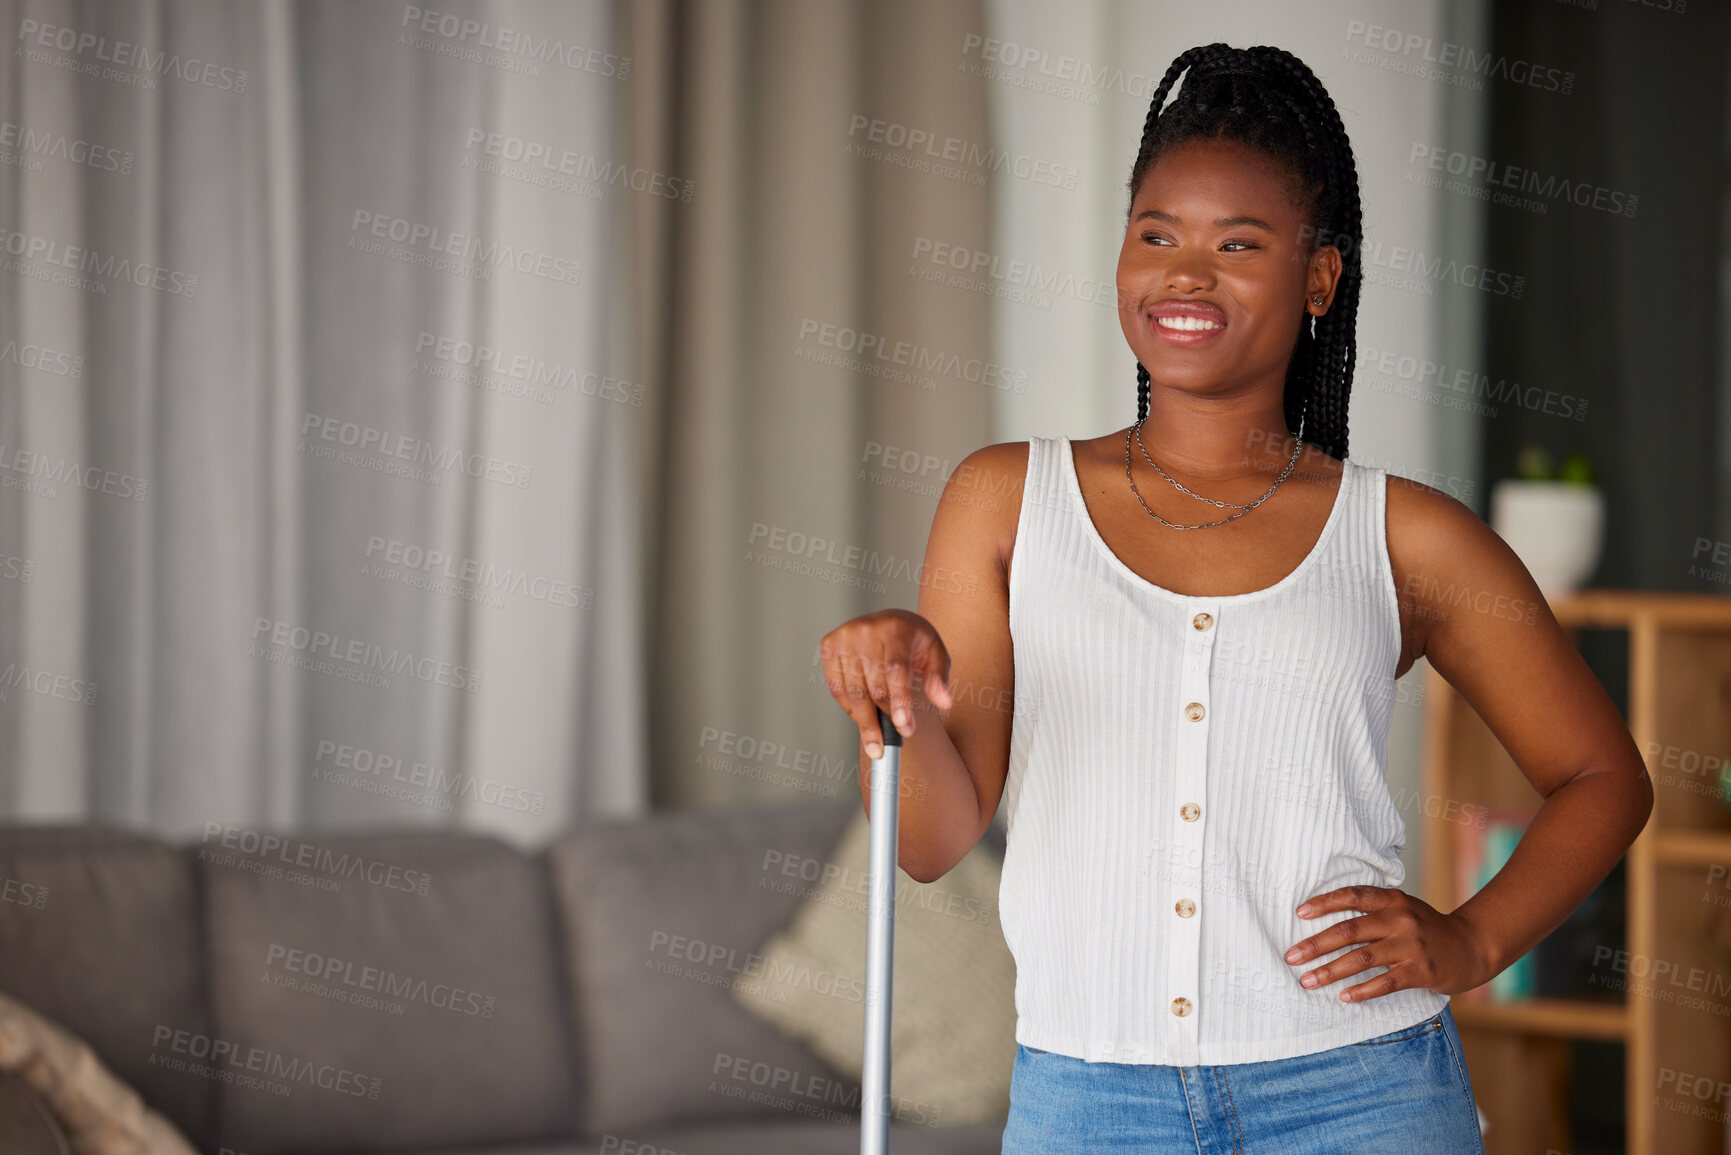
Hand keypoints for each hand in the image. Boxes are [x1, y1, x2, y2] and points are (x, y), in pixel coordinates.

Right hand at [818, 609, 952, 758]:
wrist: (889, 620)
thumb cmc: (912, 640)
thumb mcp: (935, 654)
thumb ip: (939, 678)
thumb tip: (943, 701)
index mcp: (896, 627)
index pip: (896, 669)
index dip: (900, 701)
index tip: (904, 727)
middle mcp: (866, 629)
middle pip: (873, 685)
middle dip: (884, 718)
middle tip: (895, 738)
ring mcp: (844, 637)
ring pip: (853, 691)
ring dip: (865, 720)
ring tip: (876, 740)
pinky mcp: (829, 646)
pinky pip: (837, 688)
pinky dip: (849, 708)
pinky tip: (862, 716)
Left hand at [1282, 885, 1493, 1001]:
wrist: (1471, 947)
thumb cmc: (1426, 929)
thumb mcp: (1403, 908)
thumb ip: (1373, 910)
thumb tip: (1326, 920)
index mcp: (1393, 900)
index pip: (1353, 895)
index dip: (1324, 903)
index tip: (1299, 914)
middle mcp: (1400, 919)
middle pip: (1349, 930)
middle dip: (1316, 944)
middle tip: (1291, 956)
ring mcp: (1411, 945)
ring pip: (1362, 958)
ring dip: (1330, 971)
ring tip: (1308, 981)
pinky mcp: (1421, 970)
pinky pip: (1385, 982)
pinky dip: (1362, 991)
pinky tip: (1344, 997)